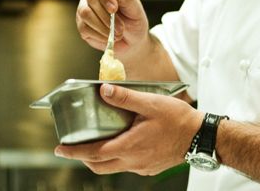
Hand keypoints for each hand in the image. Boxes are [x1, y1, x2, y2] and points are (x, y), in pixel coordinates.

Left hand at [54, 84, 203, 174]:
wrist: (199, 137)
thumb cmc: (177, 119)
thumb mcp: (150, 103)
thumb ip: (125, 97)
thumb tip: (104, 91)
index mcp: (129, 147)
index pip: (94, 153)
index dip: (74, 152)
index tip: (60, 149)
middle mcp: (133, 161)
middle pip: (99, 165)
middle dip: (82, 157)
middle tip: (72, 147)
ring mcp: (141, 167)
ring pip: (112, 166)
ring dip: (99, 157)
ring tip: (93, 142)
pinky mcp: (149, 167)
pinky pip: (125, 165)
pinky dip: (115, 156)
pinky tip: (120, 142)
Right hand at [76, 0, 148, 57]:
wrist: (131, 39)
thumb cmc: (134, 20)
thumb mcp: (136, 9)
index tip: (114, 9)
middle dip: (106, 16)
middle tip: (120, 28)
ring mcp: (85, 7)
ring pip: (85, 13)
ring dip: (102, 26)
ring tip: (117, 34)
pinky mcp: (82, 23)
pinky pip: (85, 28)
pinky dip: (99, 35)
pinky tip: (109, 37)